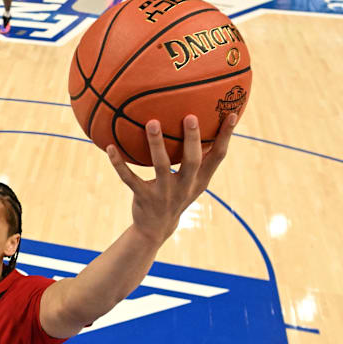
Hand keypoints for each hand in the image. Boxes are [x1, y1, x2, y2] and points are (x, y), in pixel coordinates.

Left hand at [106, 113, 237, 244]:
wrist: (156, 229)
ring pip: (161, 166)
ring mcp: (164, 193)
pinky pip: (129, 178)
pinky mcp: (143, 198)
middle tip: (190, 116)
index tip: (233, 114)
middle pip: (192, 161)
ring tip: (152, 122)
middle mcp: (184, 186)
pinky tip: (110, 147)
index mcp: (199, 180)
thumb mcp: (191, 182)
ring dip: (156, 144)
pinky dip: (118, 163)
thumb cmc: (175, 196)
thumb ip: (198, 160)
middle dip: (192, 139)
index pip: (218, 157)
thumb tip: (200, 124)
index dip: (226, 137)